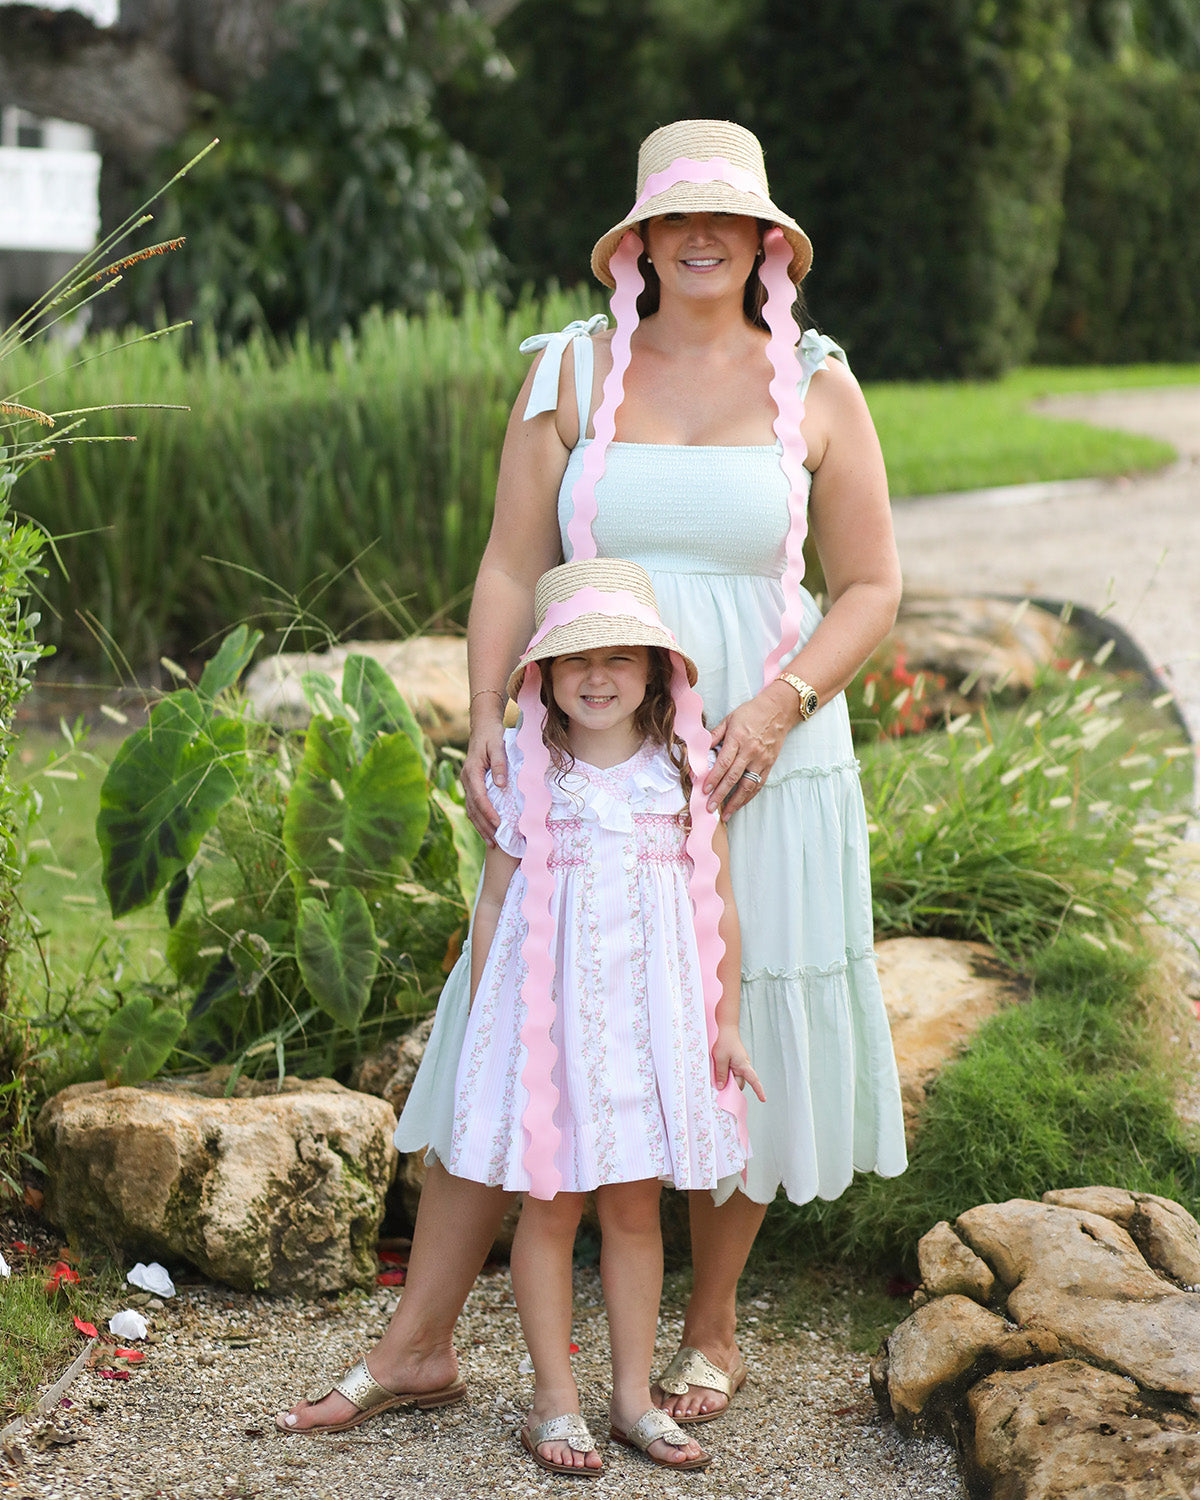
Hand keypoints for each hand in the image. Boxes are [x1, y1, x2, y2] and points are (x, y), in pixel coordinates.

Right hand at [461, 711, 506, 844]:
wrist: (483, 726)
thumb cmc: (493, 735)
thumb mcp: (499, 746)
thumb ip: (501, 765)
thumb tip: (501, 785)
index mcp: (472, 772)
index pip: (480, 797)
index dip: (488, 812)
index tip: (498, 824)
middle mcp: (467, 779)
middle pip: (473, 808)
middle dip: (484, 826)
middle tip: (495, 842)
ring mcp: (467, 782)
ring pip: (471, 809)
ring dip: (480, 826)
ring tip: (491, 842)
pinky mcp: (471, 784)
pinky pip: (473, 805)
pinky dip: (478, 818)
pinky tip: (485, 829)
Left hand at [705, 684, 793, 820]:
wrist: (778, 710)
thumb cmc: (751, 713)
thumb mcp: (729, 719)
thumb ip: (714, 735)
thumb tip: (699, 747)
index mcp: (737, 739)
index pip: (723, 763)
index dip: (713, 778)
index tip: (704, 790)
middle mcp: (750, 751)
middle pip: (733, 777)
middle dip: (720, 795)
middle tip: (710, 808)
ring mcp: (761, 759)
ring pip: (747, 785)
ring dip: (736, 801)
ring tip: (726, 814)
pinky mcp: (769, 764)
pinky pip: (758, 784)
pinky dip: (749, 796)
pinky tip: (740, 804)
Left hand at [712, 1026, 765, 1102]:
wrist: (726, 1029)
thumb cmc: (725, 1042)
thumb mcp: (720, 1059)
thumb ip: (721, 1074)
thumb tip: (722, 1087)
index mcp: (744, 1066)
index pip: (754, 1081)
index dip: (759, 1090)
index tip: (763, 1099)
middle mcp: (744, 1066)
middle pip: (740, 1083)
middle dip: (732, 1088)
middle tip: (720, 1090)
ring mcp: (739, 1064)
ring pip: (735, 1078)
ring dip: (728, 1080)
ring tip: (717, 1078)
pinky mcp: (735, 1062)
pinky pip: (732, 1073)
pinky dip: (726, 1075)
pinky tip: (718, 1072)